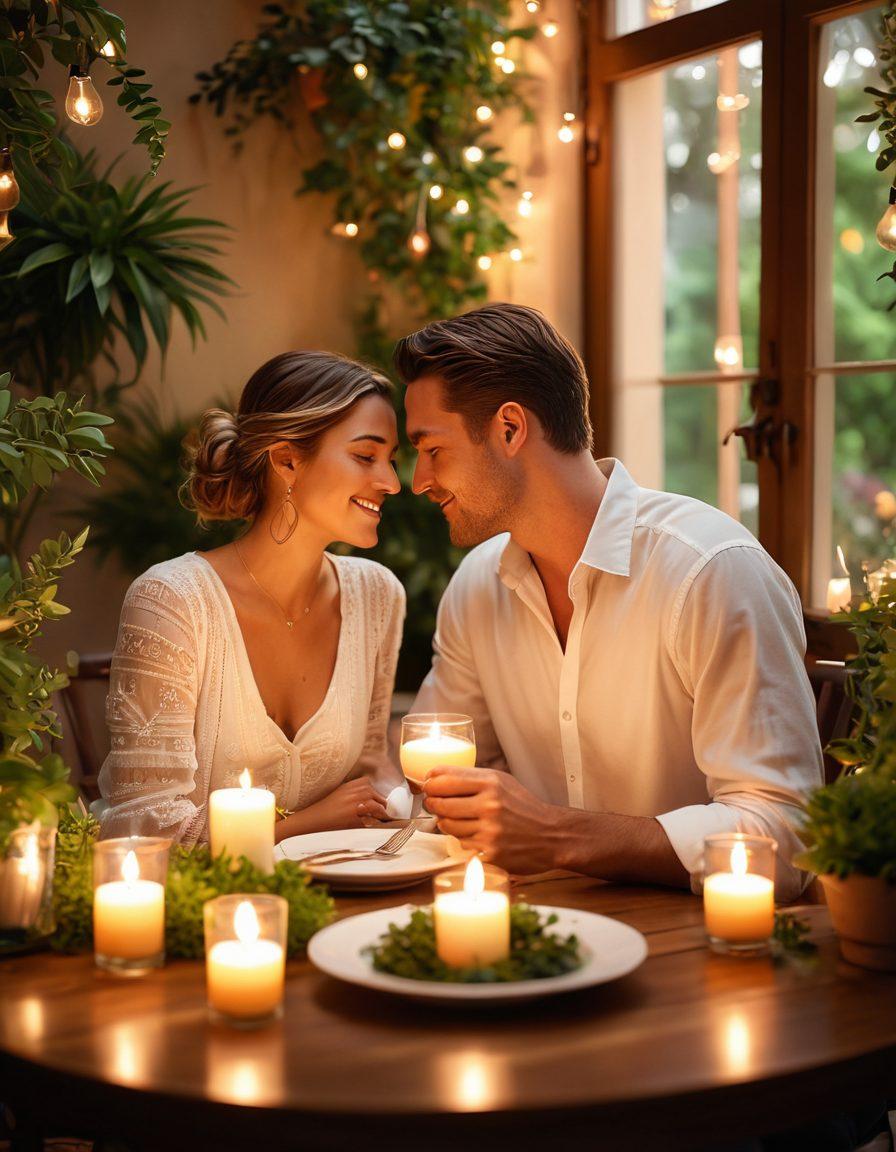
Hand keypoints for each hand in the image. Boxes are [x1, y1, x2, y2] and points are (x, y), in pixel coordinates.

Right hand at [278, 777, 387, 838]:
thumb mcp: (338, 794)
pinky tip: (376, 825)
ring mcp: (353, 805)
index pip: (367, 783)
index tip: (376, 799)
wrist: (312, 821)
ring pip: (376, 805)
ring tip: (383, 818)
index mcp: (347, 786)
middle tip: (383, 811)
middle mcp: (351, 793)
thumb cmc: (324, 809)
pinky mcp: (354, 818)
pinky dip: (376, 821)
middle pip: (374, 794)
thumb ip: (351, 791)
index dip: (374, 792)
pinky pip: (371, 818)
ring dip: (382, 812)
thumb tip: (368, 795)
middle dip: (381, 802)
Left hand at [422, 767, 563, 873]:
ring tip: (453, 817)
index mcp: (491, 782)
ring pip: (447, 824)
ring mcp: (489, 830)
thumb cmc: (524, 806)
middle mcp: (489, 804)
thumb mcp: (502, 781)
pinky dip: (462, 838)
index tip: (428, 783)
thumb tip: (437, 777)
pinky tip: (471, 833)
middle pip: (440, 802)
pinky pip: (461, 843)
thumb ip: (472, 778)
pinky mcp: (489, 851)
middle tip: (432, 802)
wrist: (551, 834)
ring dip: (444, 821)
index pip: (445, 778)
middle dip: (432, 802)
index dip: (430, 781)